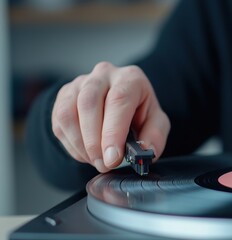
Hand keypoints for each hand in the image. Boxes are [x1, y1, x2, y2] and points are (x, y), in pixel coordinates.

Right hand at [51, 62, 169, 172]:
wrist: (119, 103)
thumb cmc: (139, 112)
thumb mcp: (156, 122)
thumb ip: (155, 136)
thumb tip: (145, 150)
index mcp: (130, 78)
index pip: (118, 100)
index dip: (113, 132)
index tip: (113, 158)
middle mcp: (103, 75)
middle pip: (89, 103)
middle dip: (94, 141)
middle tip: (104, 164)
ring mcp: (80, 83)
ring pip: (68, 113)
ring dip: (80, 144)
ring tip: (96, 160)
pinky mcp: (63, 96)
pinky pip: (59, 122)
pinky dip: (71, 144)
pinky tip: (86, 152)